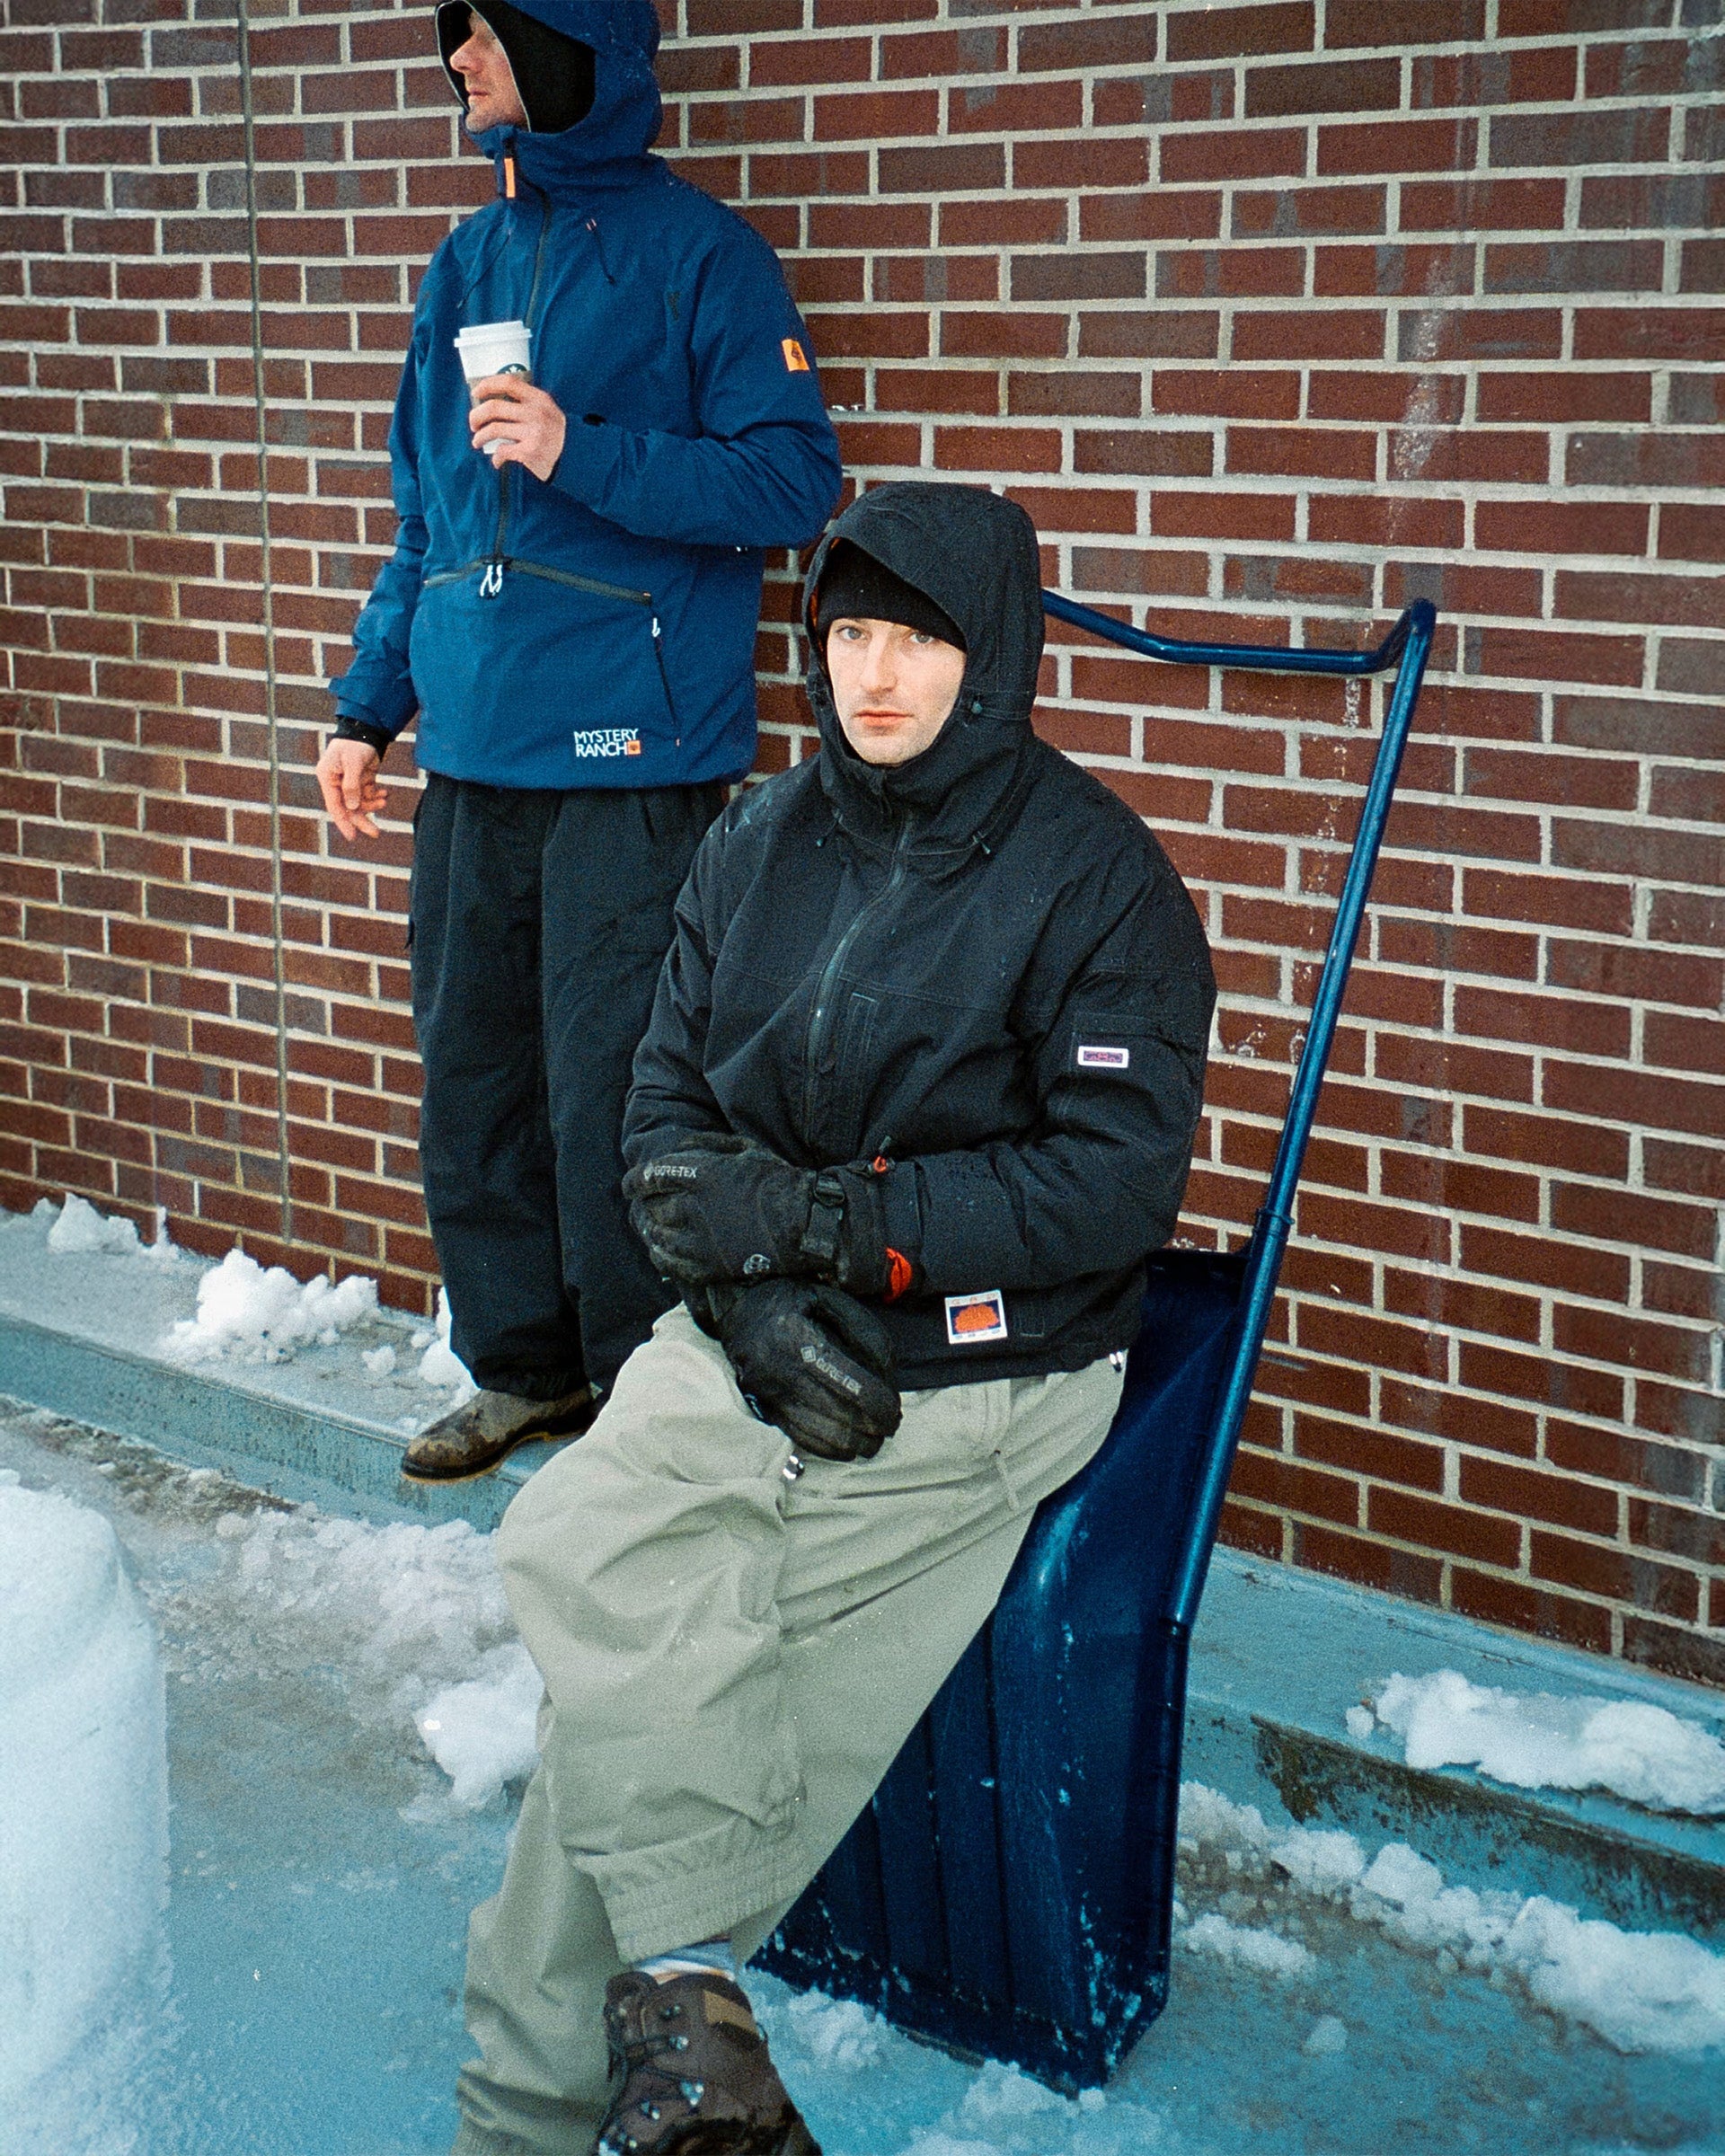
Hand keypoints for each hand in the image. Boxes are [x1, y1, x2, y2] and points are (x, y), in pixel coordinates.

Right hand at [316, 738, 386, 842]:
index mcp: (327, 778)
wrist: (366, 730)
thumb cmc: (355, 743)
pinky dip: (376, 796)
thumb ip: (352, 785)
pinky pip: (368, 795)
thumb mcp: (353, 763)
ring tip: (384, 799)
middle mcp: (336, 782)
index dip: (343, 822)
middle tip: (376, 833)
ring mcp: (348, 782)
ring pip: (359, 803)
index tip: (352, 837)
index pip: (334, 806)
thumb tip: (352, 808)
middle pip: (348, 808)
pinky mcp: (361, 780)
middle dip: (362, 820)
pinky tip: (385, 793)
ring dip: (372, 805)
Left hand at [469, 376, 566, 480]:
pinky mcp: (530, 452)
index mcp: (539, 399)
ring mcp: (533, 432)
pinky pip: (502, 451)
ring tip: (477, 441)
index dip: (488, 385)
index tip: (476, 393)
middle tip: (473, 423)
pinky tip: (497, 461)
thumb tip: (493, 404)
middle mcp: (536, 413)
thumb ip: (527, 404)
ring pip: (493, 429)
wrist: (577, 458)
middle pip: (494, 407)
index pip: (508, 383)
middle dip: (476, 415)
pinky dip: (496, 458)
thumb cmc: (557, 435)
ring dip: (480, 437)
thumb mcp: (548, 411)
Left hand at [624, 1135, 889, 1292]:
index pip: (652, 1176)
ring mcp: (700, 1241)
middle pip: (651, 1207)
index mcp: (703, 1175)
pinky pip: (670, 1264)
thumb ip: (707, 1145)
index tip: (629, 1185)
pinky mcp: (709, 1267)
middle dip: (643, 1205)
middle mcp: (695, 1207)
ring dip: (649, 1230)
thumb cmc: (777, 1181)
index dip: (634, 1181)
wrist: (804, 1224)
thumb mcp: (745, 1149)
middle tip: (642, 1206)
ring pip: (657, 1236)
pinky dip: (659, 1256)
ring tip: (649, 1227)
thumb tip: (678, 1148)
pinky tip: (660, 1251)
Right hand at [696, 1278, 901, 1462]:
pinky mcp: (766, 1411)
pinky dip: (833, 1449)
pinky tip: (851, 1445)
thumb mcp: (828, 1299)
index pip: (847, 1383)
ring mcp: (769, 1396)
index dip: (877, 1402)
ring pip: (823, 1436)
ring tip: (876, 1438)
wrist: (739, 1313)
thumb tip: (886, 1374)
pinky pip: (804, 1440)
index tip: (894, 1408)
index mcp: (796, 1338)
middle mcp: (779, 1371)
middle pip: (839, 1415)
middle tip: (891, 1424)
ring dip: (857, 1444)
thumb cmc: (790, 1303)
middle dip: (873, 1427)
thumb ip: (863, 1330)